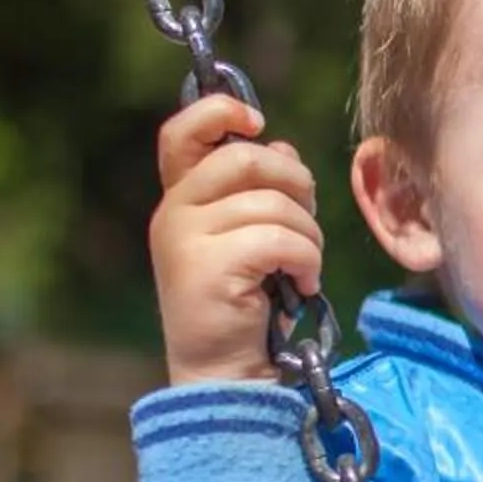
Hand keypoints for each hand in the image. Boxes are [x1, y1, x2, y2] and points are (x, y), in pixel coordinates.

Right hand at [150, 93, 324, 385]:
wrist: (224, 370)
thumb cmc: (245, 302)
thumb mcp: (251, 236)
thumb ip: (259, 189)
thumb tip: (282, 147)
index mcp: (180, 199)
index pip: (181, 132)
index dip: (219, 111)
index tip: (257, 122)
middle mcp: (173, 213)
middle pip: (245, 158)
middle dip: (295, 182)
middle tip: (307, 218)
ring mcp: (185, 240)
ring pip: (273, 203)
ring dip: (308, 234)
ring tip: (305, 265)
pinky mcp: (207, 268)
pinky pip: (280, 239)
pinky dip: (306, 260)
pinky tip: (302, 284)